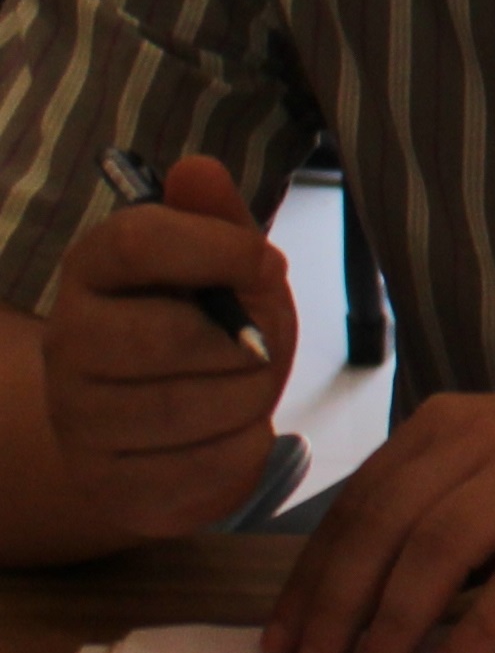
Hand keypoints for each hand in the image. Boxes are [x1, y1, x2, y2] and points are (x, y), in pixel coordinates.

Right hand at [37, 156, 294, 538]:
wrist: (176, 428)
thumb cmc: (210, 329)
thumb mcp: (227, 267)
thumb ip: (217, 220)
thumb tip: (196, 168)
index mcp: (93, 271)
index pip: (134, 242)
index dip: (216, 249)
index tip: (268, 265)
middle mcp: (68, 344)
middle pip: (167, 336)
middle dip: (244, 344)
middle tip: (260, 347)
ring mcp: (77, 420)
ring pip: (188, 409)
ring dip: (249, 399)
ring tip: (244, 390)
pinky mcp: (105, 484)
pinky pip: (202, 469)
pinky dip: (243, 451)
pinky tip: (231, 435)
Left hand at [263, 393, 494, 652]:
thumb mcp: (492, 473)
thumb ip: (427, 510)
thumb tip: (340, 599)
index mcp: (452, 423)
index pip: (360, 503)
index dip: (314, 576)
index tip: (284, 638)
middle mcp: (493, 434)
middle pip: (390, 524)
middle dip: (341, 604)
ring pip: (444, 548)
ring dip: (397, 620)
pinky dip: (478, 629)